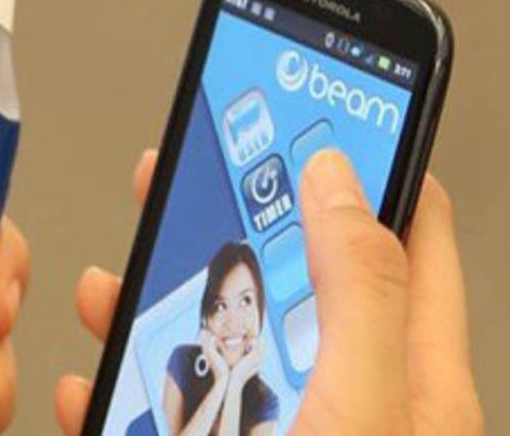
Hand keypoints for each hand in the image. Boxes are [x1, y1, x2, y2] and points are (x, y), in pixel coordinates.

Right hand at [54, 149, 482, 435]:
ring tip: (112, 281)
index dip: (373, 160)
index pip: (412, 235)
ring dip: (158, 306)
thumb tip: (338, 180)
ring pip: (223, 346)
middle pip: (297, 279)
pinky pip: (171, 415)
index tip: (321, 107)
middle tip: (184, 177)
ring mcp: (288, 433)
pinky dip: (128, 390)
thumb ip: (360, 293)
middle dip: (234, 221)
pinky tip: (96, 385)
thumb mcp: (364, 410)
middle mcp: (354, 401)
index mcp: (413, 378)